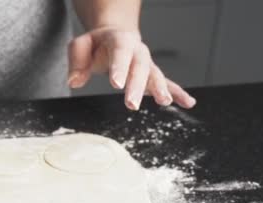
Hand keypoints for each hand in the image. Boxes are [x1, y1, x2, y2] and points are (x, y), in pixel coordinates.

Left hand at [67, 26, 195, 109]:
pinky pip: (167, 83)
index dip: (120, 67)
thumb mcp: (80, 46)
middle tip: (131, 104)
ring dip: (160, 90)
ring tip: (164, 102)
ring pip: (155, 76)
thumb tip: (74, 82)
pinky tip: (188, 103)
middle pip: (140, 68)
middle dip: (137, 86)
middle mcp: (138, 51)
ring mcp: (147, 64)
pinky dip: (178, 93)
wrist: (114, 38)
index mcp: (120, 40)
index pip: (121, 52)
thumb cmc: (95, 44)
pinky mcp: (152, 75)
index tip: (116, 84)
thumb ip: (76, 61)